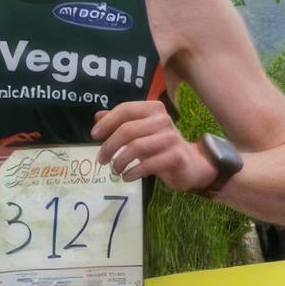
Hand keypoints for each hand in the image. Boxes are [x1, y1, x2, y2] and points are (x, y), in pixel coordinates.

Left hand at [90, 102, 217, 190]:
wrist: (190, 165)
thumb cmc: (160, 147)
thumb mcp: (139, 133)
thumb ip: (120, 123)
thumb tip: (98, 116)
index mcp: (153, 109)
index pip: (125, 109)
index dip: (107, 122)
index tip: (94, 136)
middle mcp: (163, 120)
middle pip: (128, 130)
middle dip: (110, 146)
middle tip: (101, 160)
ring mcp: (171, 138)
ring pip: (137, 147)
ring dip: (120, 161)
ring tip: (115, 169)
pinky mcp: (176, 156)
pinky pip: (148, 164)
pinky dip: (133, 172)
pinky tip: (127, 176)